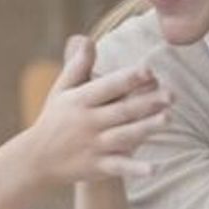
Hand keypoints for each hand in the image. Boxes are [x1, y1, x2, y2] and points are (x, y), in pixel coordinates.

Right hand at [25, 35, 171, 183]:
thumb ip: (77, 67)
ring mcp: (93, 145)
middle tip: (173, 95)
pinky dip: (135, 169)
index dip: (128, 78)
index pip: (108, 86)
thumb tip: (87, 39)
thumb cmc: (54, 119)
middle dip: (147, 103)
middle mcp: (88, 122)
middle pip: (122, 110)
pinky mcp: (96, 166)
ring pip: (123, 136)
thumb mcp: (61, 91)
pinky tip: (155, 169)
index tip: (150, 70)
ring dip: (146, 128)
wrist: (36, 160)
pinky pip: (118, 167)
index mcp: (80, 101)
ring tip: (168, 119)